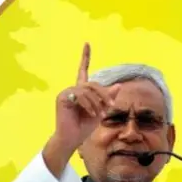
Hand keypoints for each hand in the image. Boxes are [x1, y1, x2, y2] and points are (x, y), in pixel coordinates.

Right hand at [43, 43, 118, 173]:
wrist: (73, 137)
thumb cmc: (85, 126)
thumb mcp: (101, 111)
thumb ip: (108, 98)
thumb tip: (118, 86)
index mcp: (82, 90)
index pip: (83, 70)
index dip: (85, 57)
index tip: (87, 43)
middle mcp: (74, 88)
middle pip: (93, 83)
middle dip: (104, 95)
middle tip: (111, 108)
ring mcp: (67, 92)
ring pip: (88, 90)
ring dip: (98, 103)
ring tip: (100, 115)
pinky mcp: (63, 97)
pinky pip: (80, 95)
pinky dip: (89, 105)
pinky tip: (91, 114)